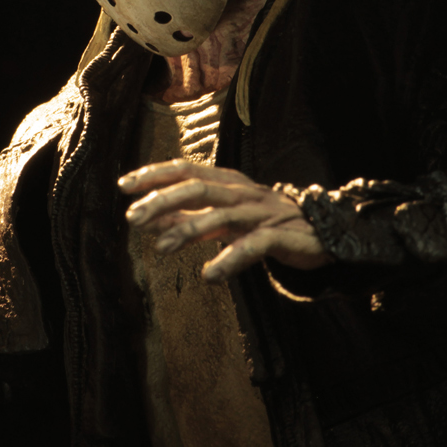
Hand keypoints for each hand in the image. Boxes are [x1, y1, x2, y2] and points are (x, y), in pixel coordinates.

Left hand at [119, 160, 331, 281]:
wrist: (323, 232)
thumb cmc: (265, 222)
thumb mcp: (223, 218)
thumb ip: (189, 217)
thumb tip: (150, 219)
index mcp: (228, 183)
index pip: (186, 170)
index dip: (155, 175)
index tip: (124, 185)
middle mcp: (243, 192)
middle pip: (198, 187)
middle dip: (163, 200)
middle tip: (133, 218)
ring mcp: (262, 212)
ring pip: (222, 215)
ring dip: (189, 229)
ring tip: (161, 248)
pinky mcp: (281, 235)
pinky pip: (253, 245)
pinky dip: (230, 260)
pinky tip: (210, 276)